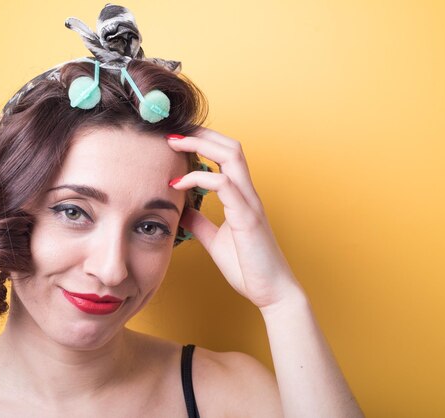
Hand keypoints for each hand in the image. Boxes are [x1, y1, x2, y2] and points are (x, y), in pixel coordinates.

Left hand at [167, 128, 303, 308]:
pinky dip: (199, 178)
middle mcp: (248, 194)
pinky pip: (225, 186)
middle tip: (173, 132)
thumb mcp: (215, 240)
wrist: (272, 293)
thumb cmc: (248, 267)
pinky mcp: (247, 218)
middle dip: (201, 134)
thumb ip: (201, 222)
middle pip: (230, 146)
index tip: (178, 139)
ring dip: (201, 145)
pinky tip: (179, 184)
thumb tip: (182, 209)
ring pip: (231, 157)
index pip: (226, 155)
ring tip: (175, 144)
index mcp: (242, 197)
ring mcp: (249, 204)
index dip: (204, 141)